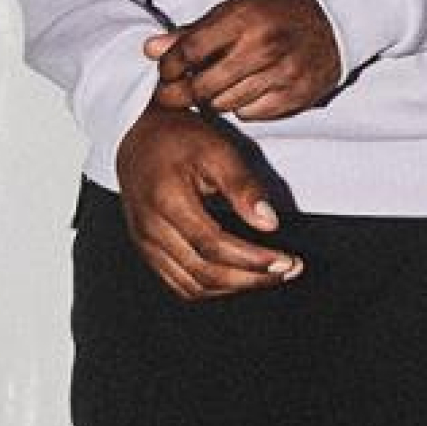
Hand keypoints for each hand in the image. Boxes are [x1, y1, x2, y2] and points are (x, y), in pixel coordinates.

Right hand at [115, 103, 304, 303]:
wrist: (138, 138)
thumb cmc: (179, 140)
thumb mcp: (217, 150)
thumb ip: (244, 186)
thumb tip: (269, 223)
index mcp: (166, 200)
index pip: (214, 245)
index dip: (253, 260)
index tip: (287, 261)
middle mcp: (150, 228)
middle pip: (204, 273)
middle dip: (252, 279)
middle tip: (288, 269)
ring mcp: (145, 244)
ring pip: (193, 287)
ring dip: (235, 287)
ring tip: (269, 275)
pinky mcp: (148, 251)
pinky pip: (181, 285)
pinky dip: (213, 288)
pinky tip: (239, 276)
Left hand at [144, 0, 342, 122]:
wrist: (335, 16)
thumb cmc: (280, 7)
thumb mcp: (236, 7)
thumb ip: (194, 31)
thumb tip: (152, 49)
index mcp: (245, 18)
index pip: (190, 50)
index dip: (169, 66)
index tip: (164, 72)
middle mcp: (264, 47)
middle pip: (204, 85)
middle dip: (182, 92)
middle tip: (174, 93)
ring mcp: (283, 74)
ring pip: (225, 104)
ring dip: (212, 99)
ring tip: (213, 87)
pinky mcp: (296, 95)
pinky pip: (251, 114)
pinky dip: (241, 107)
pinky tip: (244, 91)